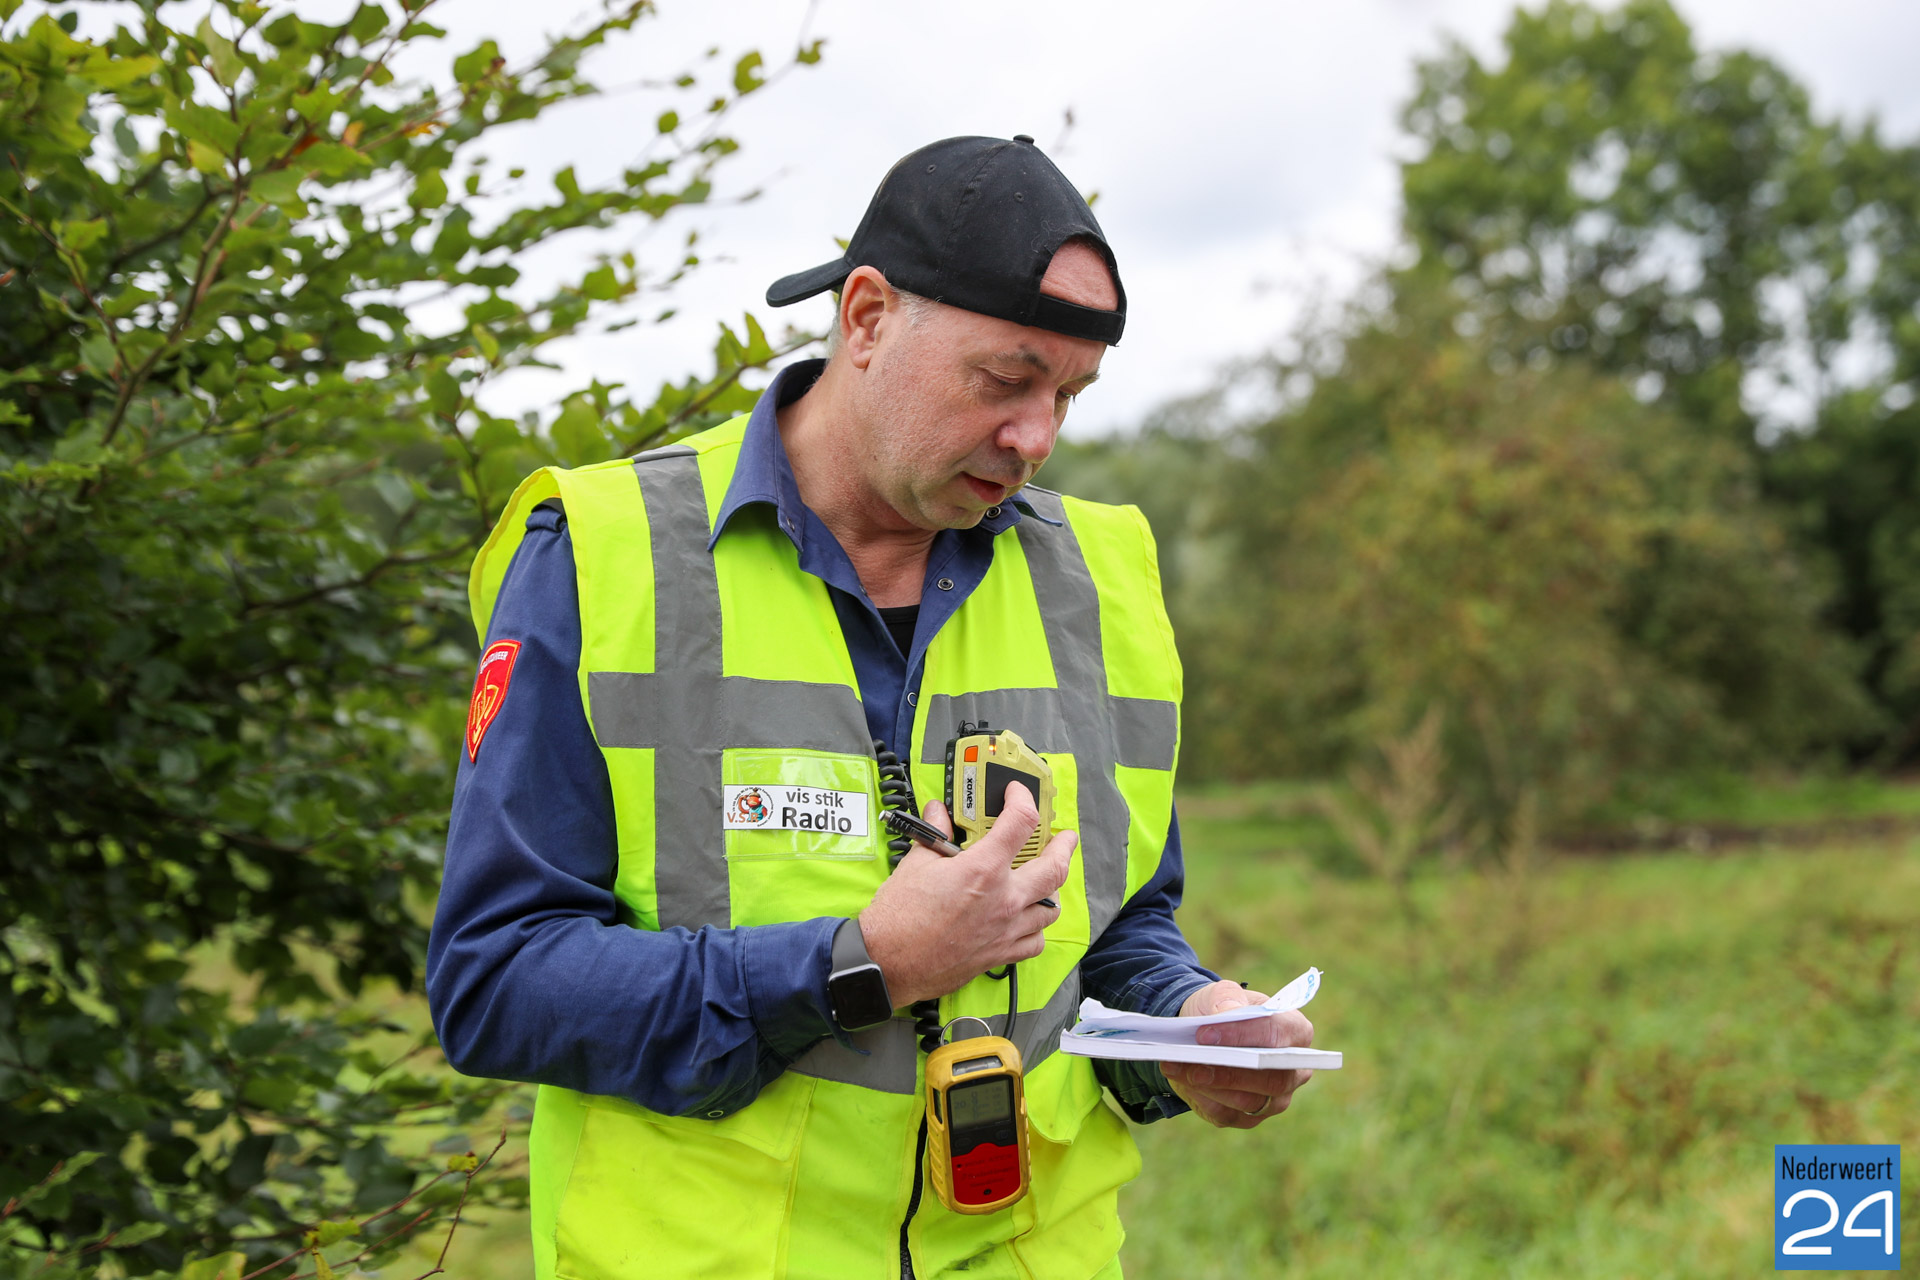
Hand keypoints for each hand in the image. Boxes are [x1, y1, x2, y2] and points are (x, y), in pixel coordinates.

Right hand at [858, 784, 1075, 1005]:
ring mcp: (1006, 929)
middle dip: (1064, 847)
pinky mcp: (1000, 955)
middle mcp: (1003, 899)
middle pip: (1054, 867)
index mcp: (983, 869)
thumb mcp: (916, 863)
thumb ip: (935, 835)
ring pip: (1051, 908)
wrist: (889, 963)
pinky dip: (1036, 929)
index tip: (1018, 795)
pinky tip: (1028, 921)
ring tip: (1046, 881)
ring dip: (1052, 891)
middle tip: (1066, 838)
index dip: (1023, 799)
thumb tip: (938, 814)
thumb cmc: (898, 917)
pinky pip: (1035, 942)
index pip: (1020, 822)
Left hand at [1161, 980, 1314, 1128]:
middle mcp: (1293, 1070)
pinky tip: (1180, 1082)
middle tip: (1189, 1060)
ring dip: (1208, 1086)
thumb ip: (1226, 998)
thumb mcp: (1221, 994)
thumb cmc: (1222, 1010)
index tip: (1205, 1034)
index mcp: (1295, 1031)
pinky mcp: (1250, 1118)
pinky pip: (1227, 1114)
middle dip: (1227, 1071)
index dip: (1242, 1034)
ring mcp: (1275, 1099)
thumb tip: (1228, 1012)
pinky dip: (1201, 1098)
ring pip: (1248, 1102)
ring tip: (1175, 1068)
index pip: (1277, 1034)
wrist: (1206, 1034)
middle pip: (1270, 1078)